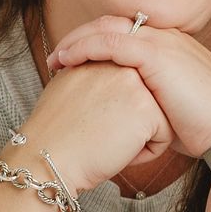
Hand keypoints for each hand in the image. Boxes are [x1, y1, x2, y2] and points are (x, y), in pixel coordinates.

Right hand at [7, 43, 175, 196]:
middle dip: (130, 122)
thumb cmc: (54, 130)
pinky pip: (164, 136)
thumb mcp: (69, 83)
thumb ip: (90, 69)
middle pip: (148, 100)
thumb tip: (102, 72)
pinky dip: (144, 152)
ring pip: (159, 117)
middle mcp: (124, 62)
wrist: (46, 156)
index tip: (92, 121)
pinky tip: (117, 151)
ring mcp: (138, 84)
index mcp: (105, 54)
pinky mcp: (148, 110)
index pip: (132, 87)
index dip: (117, 110)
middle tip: (97, 132)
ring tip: (107, 140)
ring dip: (139, 137)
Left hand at [43, 15, 210, 161]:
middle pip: (112, 23)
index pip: (125, 32)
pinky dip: (85, 48)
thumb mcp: (171, 109)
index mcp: (171, 47)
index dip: (95, 42)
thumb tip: (127, 118)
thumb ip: (149, 102)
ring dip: (76, 41)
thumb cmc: (205, 129)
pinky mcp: (157, 55)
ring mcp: (163, 43)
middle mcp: (166, 38)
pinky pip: (110, 42)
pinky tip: (66, 60)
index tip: (72, 61)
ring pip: (107, 28)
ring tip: (54, 59)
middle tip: (56, 58)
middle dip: (80, 37)